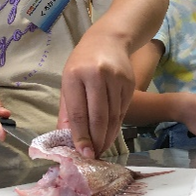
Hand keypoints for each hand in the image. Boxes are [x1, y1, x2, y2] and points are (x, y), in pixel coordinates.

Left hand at [57, 33, 133, 157]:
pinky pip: (123, 110)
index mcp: (75, 76)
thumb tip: (65, 137)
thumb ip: (67, 111)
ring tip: (101, 149)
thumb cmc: (82, 63)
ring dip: (107, 136)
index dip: (81, 136)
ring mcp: (116, 79)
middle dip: (96, 140)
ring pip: (113, 116)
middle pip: (99, 116)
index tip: (83, 153)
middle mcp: (96, 76)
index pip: (79, 112)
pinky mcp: (130, 82)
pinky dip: (116, 126)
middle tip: (94, 156)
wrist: (108, 40)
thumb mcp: (67, 82)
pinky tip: (110, 135)